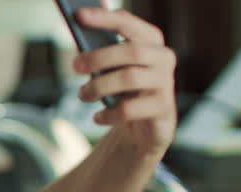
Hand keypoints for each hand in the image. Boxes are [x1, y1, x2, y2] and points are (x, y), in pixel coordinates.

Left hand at [72, 5, 177, 156]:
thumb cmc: (125, 89)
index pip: (129, 23)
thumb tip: (80, 18)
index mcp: (151, 41)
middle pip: (131, 51)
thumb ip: (101, 45)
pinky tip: (97, 117)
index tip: (79, 15)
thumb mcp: (113, 67)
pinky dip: (109, 114)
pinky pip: (130, 109)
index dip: (105, 18)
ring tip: (83, 94)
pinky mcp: (162, 110)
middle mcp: (163, 58)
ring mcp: (165, 84)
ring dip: (99, 86)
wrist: (145, 126)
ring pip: (129, 79)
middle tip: (75, 65)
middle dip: (99, 57)